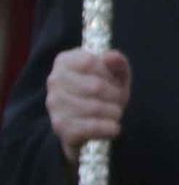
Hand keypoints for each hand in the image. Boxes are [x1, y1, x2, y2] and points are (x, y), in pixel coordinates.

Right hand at [46, 48, 130, 165]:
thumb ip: (117, 62)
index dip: (109, 73)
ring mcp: (55, 104)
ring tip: (115, 112)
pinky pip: (90, 127)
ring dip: (114, 112)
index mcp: (65, 61)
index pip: (90, 62)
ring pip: (95, 108)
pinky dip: (108, 128)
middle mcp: (54, 81)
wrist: (91, 123)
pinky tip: (113, 127)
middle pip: (96, 86)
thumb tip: (111, 57)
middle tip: (119, 100)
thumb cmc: (105, 91)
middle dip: (116, 95)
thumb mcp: (116, 73)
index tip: (114, 81)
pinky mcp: (60, 126)